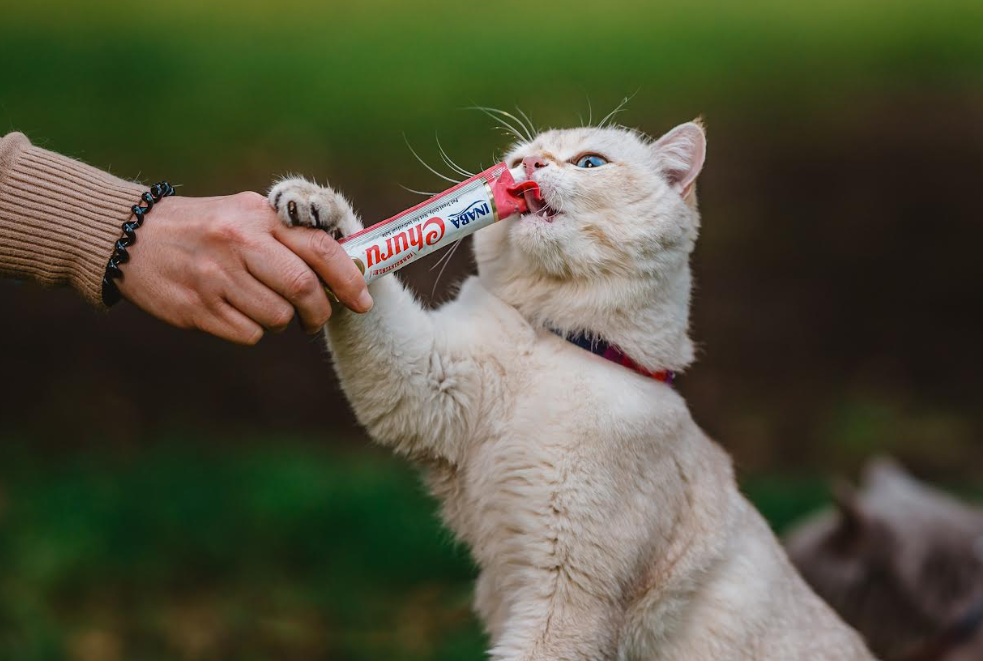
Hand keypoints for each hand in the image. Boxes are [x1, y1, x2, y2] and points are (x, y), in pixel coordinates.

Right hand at [116, 192, 372, 343]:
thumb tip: (343, 268)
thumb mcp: (244, 214)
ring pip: (278, 316)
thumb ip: (288, 235)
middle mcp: (238, 243)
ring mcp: (215, 277)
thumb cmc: (203, 228)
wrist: (129, 236)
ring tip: (264, 306)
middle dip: (319, 312)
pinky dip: (252, 330)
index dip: (350, 279)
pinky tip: (234, 311)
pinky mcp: (196, 307)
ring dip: (282, 321)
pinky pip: (248, 333)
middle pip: (304, 289)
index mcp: (257, 216)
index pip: (320, 247)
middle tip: (316, 319)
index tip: (364, 301)